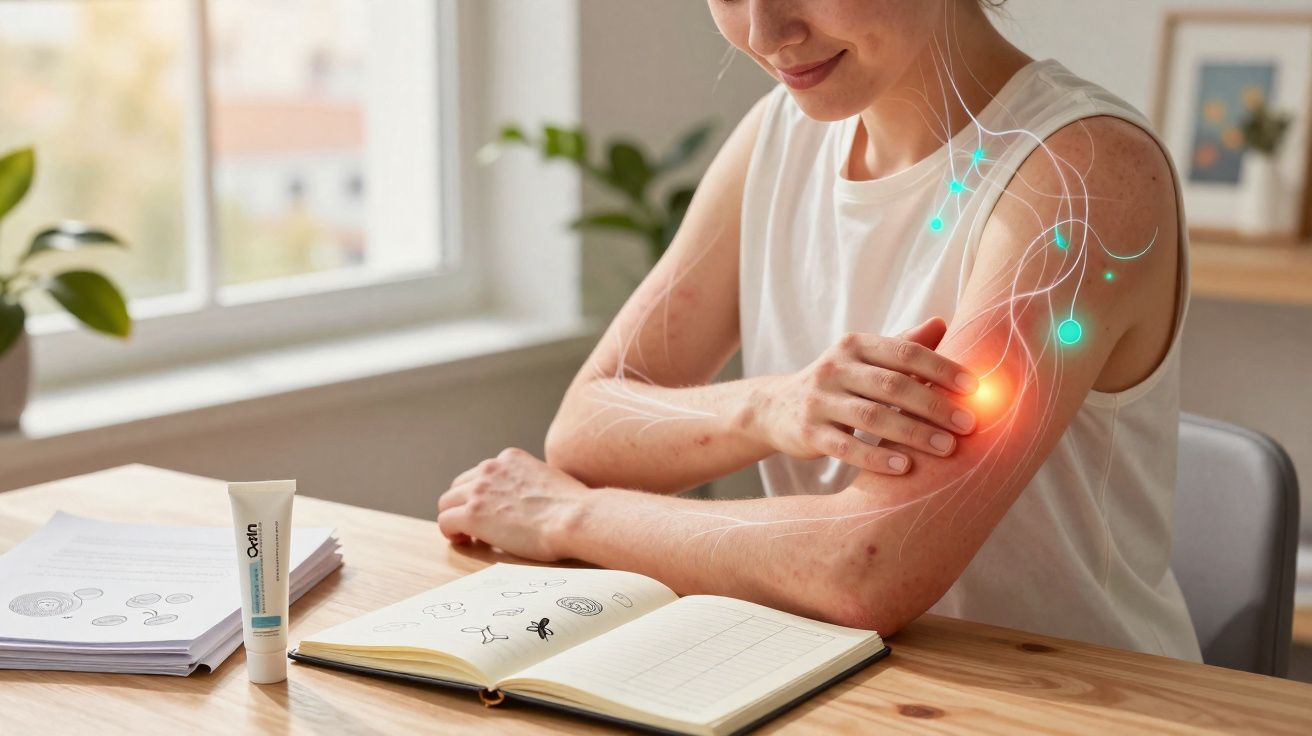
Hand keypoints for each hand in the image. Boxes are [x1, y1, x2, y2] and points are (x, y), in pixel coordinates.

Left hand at [437, 448, 588, 559]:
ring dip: (455, 518)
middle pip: (459, 486)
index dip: (483, 495)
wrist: (574, 517)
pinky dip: (451, 533)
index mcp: (510, 458)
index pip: (482, 474)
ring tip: (469, 535)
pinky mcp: (472, 514)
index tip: (492, 511)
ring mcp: (479, 491)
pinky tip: (464, 541)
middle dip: (465, 504)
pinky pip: (445, 522)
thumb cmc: (573, 506)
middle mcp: (490, 469)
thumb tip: (530, 501)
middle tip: (477, 525)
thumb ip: (532, 483)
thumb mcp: (550, 479)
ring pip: (447, 502)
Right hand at [748, 317, 978, 474]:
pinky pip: (846, 447)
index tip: (975, 388)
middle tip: (969, 424)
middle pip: (892, 385)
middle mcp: (834, 367)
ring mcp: (819, 400)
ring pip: (872, 417)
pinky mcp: (808, 432)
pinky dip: (876, 458)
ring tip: (948, 449)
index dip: (941, 368)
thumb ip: (902, 344)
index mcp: (854, 345)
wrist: (774, 408)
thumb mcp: (863, 358)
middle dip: (935, 405)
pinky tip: (904, 468)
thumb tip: (943, 322)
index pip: (905, 352)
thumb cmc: (837, 382)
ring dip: (914, 433)